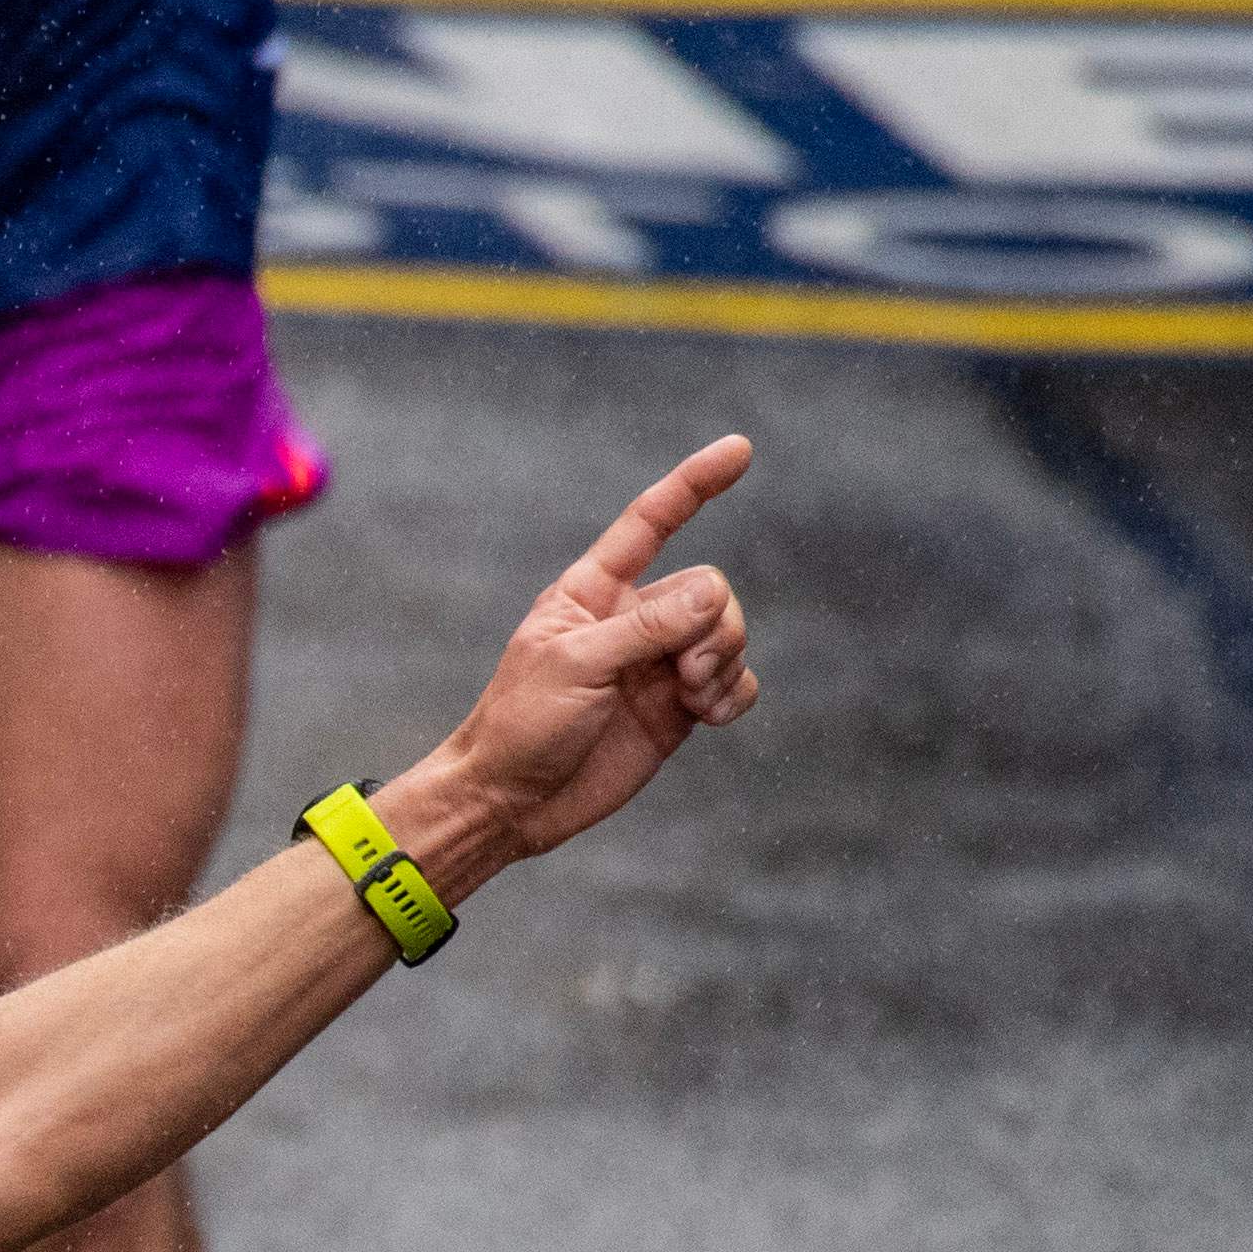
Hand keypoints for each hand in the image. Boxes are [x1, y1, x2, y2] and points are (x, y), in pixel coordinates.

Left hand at [405, 435, 762, 878]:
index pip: (651, 522)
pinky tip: (711, 715)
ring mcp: (658, 664)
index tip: (740, 449)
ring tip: (690, 697)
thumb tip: (716, 593)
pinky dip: (736, 694)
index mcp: (594, 592)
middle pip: (709, 589)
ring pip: (728, 633)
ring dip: (724, 662)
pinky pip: (736, 682)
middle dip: (712, 626)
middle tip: (682, 674)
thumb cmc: (522, 725)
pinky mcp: (678, 708)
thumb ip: (647, 627)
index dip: (694, 485)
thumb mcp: (577, 665)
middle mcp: (632, 619)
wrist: (512, 802)